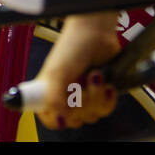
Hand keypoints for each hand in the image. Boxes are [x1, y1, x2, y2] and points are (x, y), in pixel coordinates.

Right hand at [28, 13, 120, 129]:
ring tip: (94, 76)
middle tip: (80, 84)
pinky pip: (105, 109)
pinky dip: (108, 97)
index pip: (48, 117)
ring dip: (96, 95)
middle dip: (82, 102)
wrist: (97, 33)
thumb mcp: (57, 73)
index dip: (56, 118)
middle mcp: (65, 94)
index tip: (64, 109)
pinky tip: (106, 84)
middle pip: (73, 119)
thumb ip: (54, 99)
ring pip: (91, 114)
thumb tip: (60, 120)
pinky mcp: (100, 92)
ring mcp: (84, 94)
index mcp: (47, 91)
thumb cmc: (73, 46)